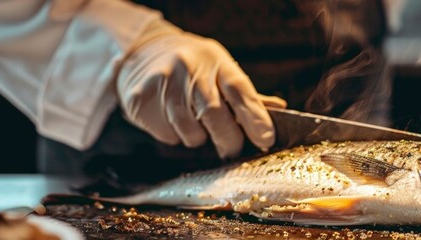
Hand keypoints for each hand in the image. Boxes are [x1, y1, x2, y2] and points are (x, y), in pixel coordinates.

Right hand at [117, 21, 286, 157]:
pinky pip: (167, 134)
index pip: (238, 89)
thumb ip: (245, 94)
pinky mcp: (141, 99)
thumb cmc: (192, 67)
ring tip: (195, 126)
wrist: (141, 52)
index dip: (254, 116)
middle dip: (228, 139)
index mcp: (214, 59)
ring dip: (198, 138)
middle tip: (231, 148)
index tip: (265, 138)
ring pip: (189, 130)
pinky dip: (175, 135)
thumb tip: (279, 110)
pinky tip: (171, 119)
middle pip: (214, 113)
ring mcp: (162, 82)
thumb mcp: (220, 69)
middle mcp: (188, 66)